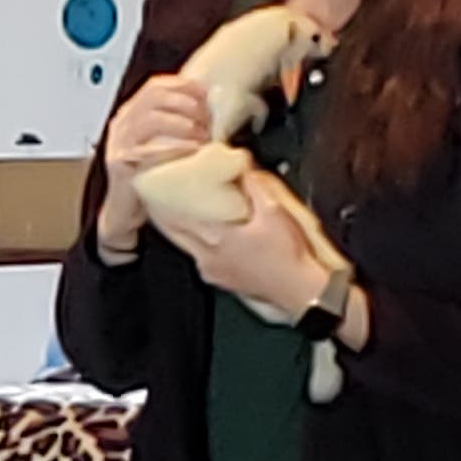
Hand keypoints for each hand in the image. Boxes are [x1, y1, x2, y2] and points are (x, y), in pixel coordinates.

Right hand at [92, 79, 213, 258]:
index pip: (156, 86)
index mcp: (132, 112)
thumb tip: (213, 112)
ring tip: (200, 137)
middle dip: (187, 105)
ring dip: (181, 124)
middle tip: (207, 121)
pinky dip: (171, 146)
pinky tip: (189, 151)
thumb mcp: (164, 142)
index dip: (184, 86)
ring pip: (150, 118)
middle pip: (154, 96)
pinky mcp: (119, 162)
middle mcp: (122, 123)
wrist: (125, 209)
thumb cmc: (149, 175)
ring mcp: (119, 141)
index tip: (206, 95)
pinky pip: (146, 147)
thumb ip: (180, 124)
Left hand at [167, 170, 347, 322]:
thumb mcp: (274, 212)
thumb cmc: (287, 255)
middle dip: (168, 216)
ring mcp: (212, 271)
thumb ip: (256, 188)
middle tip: (162, 201)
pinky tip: (205, 239)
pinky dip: (198, 246)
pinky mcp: (220, 280)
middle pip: (178, 233)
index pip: (182, 216)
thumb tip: (244, 170)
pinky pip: (200, 259)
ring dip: (183, 232)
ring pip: (187, 246)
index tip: (163, 188)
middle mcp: (208, 256)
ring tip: (180, 216)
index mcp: (217, 237)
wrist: (297, 290)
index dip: (170, 201)